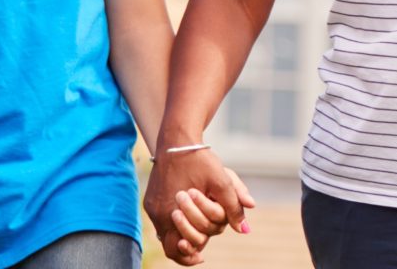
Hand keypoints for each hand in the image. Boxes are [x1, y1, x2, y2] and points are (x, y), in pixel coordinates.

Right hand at [143, 147, 255, 265]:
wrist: (177, 140)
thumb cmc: (200, 160)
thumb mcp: (222, 181)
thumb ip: (233, 206)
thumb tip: (245, 230)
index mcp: (173, 212)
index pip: (176, 248)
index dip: (189, 256)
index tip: (201, 258)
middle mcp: (158, 213)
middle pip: (170, 244)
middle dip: (188, 244)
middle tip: (200, 250)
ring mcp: (152, 207)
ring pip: (164, 233)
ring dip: (181, 234)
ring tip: (195, 236)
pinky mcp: (151, 200)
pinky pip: (160, 220)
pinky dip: (173, 224)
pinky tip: (187, 218)